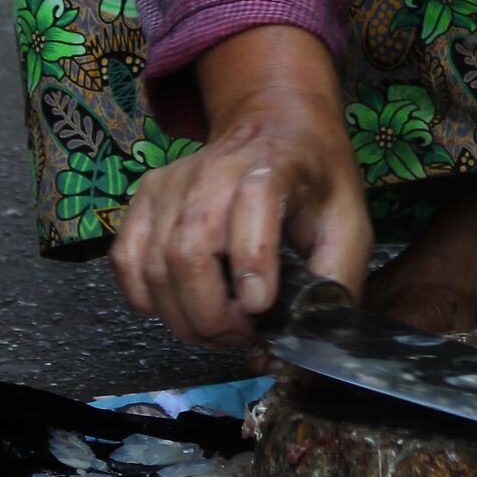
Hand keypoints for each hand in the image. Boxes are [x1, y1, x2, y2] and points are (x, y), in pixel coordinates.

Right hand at [112, 26, 370, 347]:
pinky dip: (146, 299)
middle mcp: (214, 170)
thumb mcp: (349, 224)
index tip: (260, 306)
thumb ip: (335, 283)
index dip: (252, 259)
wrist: (275, 129)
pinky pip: (127, 261)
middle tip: (241, 335)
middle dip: (212, 315)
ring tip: (220, 328)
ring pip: (155, 266)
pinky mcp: (144, 199)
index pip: (254, 203)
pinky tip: (179, 307)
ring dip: (184, 318)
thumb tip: (306, 346)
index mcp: (275, 167)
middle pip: (189, 252)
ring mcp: (171, 184)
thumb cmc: (314, 183)